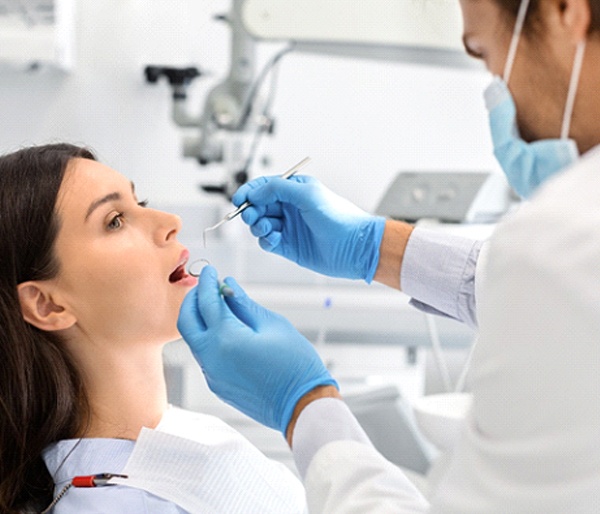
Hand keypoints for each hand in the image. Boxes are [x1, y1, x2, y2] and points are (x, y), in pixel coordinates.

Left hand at [177, 265, 337, 433]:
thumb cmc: (295, 364)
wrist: (301, 406)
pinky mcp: (217, 385)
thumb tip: (228, 286)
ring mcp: (212, 375)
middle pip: (186, 321)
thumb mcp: (273, 325)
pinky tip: (227, 332)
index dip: (207, 282)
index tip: (210, 271)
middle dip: (192, 300)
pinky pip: (205, 356)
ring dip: (200, 320)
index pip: (206, 301)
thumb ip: (244, 304)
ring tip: (219, 307)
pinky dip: (209, 338)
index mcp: (226, 339)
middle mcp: (211, 358)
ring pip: (194, 339)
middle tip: (206, 287)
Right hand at [232, 175, 385, 281]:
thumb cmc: (338, 217)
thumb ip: (277, 189)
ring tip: (266, 228)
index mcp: (295, 190)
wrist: (354, 247)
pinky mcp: (288, 246)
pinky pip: (267, 242)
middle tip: (250, 216)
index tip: (238, 200)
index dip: (249, 192)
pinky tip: (274, 239)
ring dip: (258, 226)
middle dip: (251, 210)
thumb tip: (255, 193)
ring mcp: (289, 227)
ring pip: (260, 224)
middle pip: (258, 206)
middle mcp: (290, 208)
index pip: (264, 187)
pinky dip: (266, 241)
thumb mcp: (306, 194)